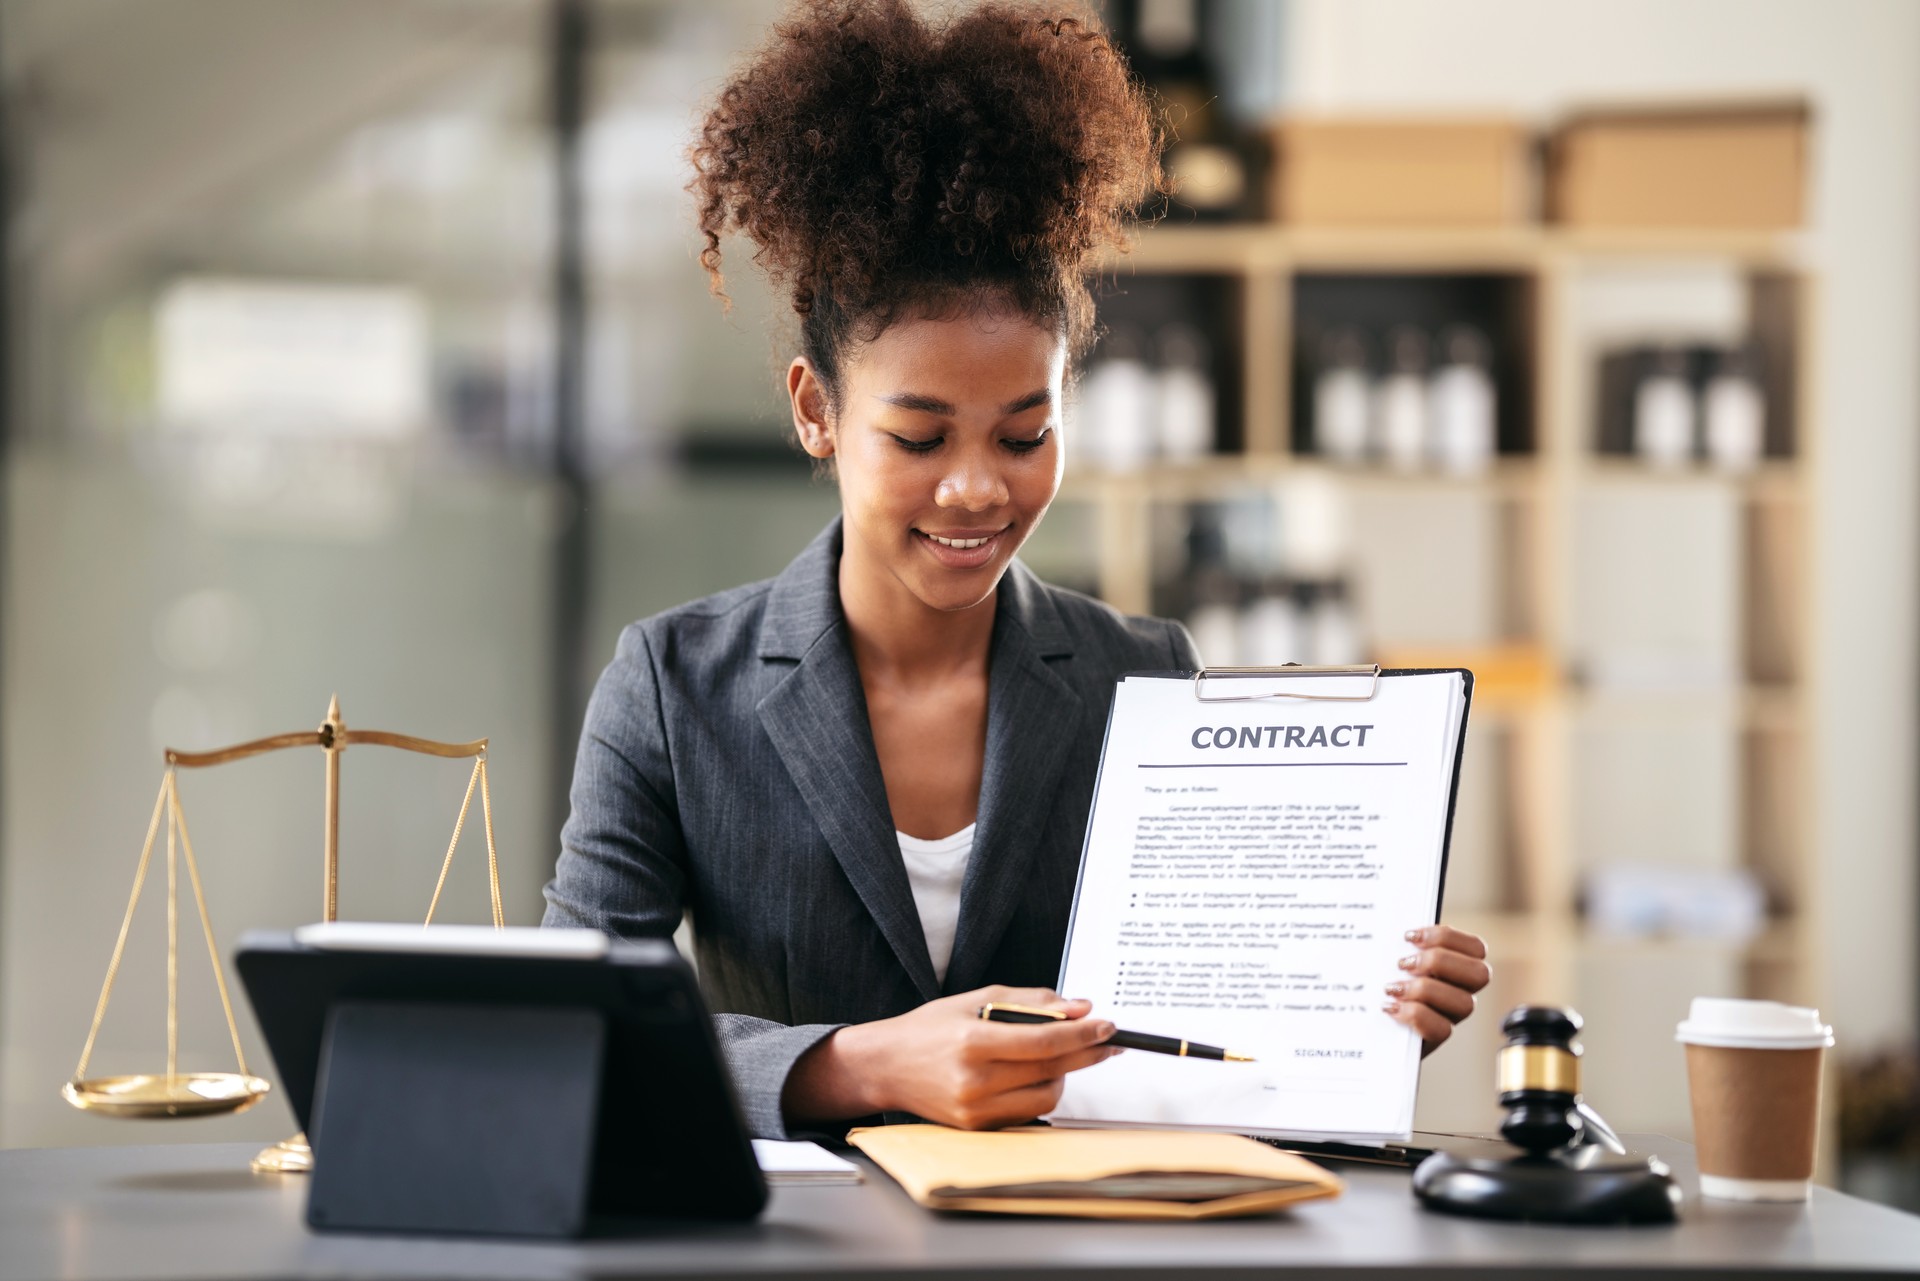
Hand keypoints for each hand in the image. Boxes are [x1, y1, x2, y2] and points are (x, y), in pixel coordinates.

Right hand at [784, 986, 1119, 1129]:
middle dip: (1087, 1053)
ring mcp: (976, 1110)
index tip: (1108, 1026)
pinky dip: (1039, 1091)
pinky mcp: (977, 1127)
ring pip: (1047, 1096)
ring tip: (1057, 1056)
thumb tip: (1079, 1007)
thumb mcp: (975, 1000)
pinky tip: (1035, 1074)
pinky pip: (1027, 1111)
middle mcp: (974, 1080)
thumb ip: (1030, 1002)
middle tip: (1107, 1041)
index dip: (1082, 1033)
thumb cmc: (929, 1029)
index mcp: (972, 1041)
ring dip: (1063, 1074)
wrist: (885, 1067)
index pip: (1044, 1040)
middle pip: (1052, 1069)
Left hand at [1385, 925, 1489, 1056]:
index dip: (1447, 937)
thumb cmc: (1378, 981)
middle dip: (1440, 962)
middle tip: (1403, 963)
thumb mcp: (1388, 957)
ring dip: (1425, 990)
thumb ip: (1399, 943)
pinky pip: (1442, 1029)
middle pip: (1480, 974)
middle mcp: (1461, 991)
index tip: (1409, 936)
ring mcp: (1451, 1015)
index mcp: (1455, 965)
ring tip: (1393, 988)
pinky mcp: (1435, 1037)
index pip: (1476, 948)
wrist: (1367, 1024)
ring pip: (1465, 1003)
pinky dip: (1415, 1015)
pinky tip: (1391, 1007)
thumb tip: (1388, 922)